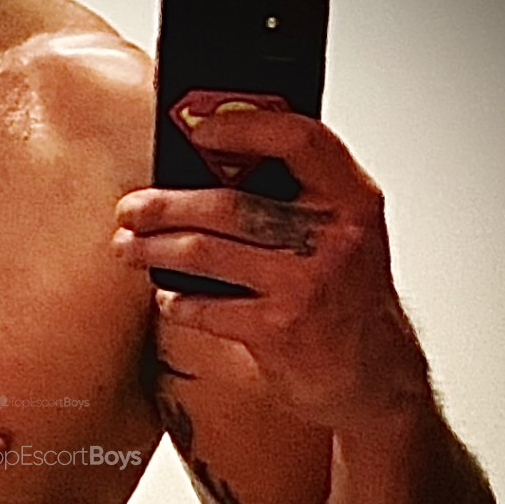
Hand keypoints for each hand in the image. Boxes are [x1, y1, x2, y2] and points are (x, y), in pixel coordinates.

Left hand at [115, 99, 429, 432]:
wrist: (376, 377)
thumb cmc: (348, 298)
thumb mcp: (344, 234)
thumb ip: (298, 196)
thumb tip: (211, 161)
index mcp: (353, 200)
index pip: (299, 140)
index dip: (244, 126)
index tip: (196, 127)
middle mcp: (333, 239)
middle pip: (231, 204)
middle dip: (167, 205)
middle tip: (130, 208)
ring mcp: (304, 286)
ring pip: (206, 253)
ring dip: (155, 248)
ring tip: (128, 246)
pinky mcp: (278, 331)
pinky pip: (207, 308)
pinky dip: (177, 301)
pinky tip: (167, 297)